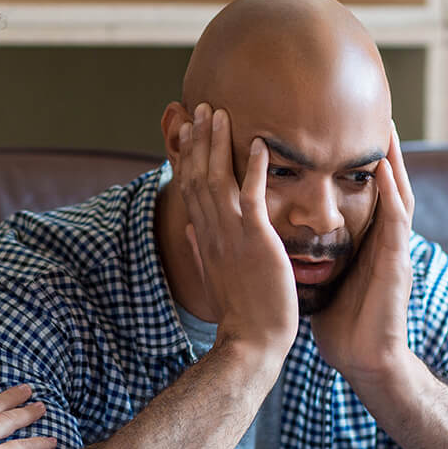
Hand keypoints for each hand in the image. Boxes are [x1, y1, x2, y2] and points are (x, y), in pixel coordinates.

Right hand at [178, 102, 297, 359]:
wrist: (253, 341)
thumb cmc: (241, 313)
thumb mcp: (214, 277)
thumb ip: (200, 249)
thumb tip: (188, 230)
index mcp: (204, 239)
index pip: (190, 189)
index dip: (187, 157)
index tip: (187, 131)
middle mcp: (212, 232)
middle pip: (198, 176)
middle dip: (198, 140)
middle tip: (200, 108)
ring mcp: (232, 235)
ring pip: (218, 180)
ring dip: (219, 144)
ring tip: (220, 114)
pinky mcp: (256, 241)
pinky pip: (252, 197)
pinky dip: (255, 169)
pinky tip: (260, 145)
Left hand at [310, 121, 415, 381]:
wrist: (362, 361)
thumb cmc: (342, 326)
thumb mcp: (323, 281)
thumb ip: (312, 258)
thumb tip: (279, 243)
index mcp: (366, 245)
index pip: (365, 196)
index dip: (358, 165)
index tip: (346, 133)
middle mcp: (383, 242)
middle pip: (386, 187)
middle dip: (384, 152)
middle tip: (378, 115)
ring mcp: (393, 252)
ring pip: (398, 195)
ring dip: (395, 161)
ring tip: (387, 128)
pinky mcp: (396, 264)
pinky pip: (396, 221)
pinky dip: (392, 192)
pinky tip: (384, 167)